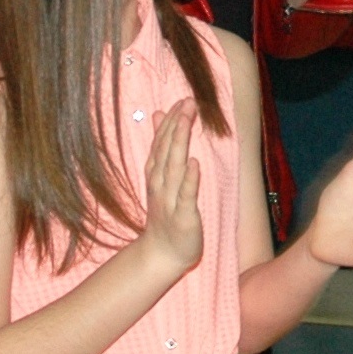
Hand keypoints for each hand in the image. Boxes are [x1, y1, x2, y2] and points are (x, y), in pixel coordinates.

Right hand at [132, 102, 204, 279]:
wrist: (163, 252)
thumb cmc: (167, 213)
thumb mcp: (162, 177)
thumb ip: (162, 147)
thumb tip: (160, 115)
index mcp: (157, 173)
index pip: (163, 142)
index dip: (172, 121)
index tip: (183, 100)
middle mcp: (161, 183)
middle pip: (168, 150)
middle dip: (177, 125)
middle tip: (187, 102)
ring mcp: (170, 199)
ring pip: (174, 167)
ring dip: (180, 144)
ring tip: (187, 121)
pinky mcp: (183, 217)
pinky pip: (186, 196)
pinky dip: (189, 180)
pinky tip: (195, 163)